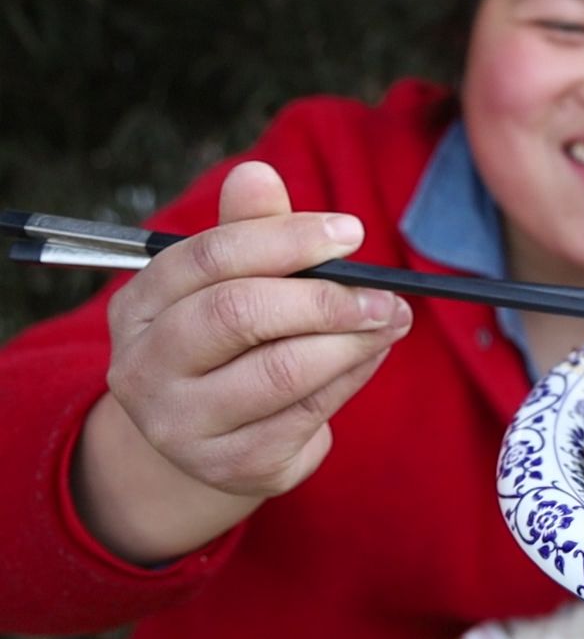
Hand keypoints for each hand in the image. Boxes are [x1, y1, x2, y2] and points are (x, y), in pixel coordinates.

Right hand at [73, 161, 412, 563]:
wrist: (208, 444)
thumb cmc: (228, 345)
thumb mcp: (227, 285)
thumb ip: (247, 231)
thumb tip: (257, 173)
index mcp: (138, 307)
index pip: (208, 258)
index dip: (286, 239)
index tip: (351, 233)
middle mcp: (144, 368)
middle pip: (239, 313)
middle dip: (326, 297)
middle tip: (386, 294)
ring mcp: (183, 424)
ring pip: (281, 370)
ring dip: (352, 341)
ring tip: (390, 321)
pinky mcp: (232, 465)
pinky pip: (308, 413)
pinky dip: (351, 377)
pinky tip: (370, 356)